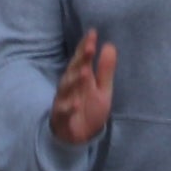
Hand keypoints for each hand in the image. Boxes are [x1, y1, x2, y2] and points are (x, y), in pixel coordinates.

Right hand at [48, 27, 115, 144]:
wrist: (79, 137)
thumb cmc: (89, 109)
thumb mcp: (102, 89)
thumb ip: (105, 69)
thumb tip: (109, 45)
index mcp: (81, 78)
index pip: (82, 59)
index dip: (86, 46)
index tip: (93, 33)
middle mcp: (70, 87)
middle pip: (73, 70)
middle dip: (81, 59)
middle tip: (90, 47)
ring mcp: (64, 101)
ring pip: (65, 88)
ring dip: (74, 80)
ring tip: (84, 71)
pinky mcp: (61, 117)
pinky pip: (63, 112)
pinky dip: (68, 108)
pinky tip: (74, 104)